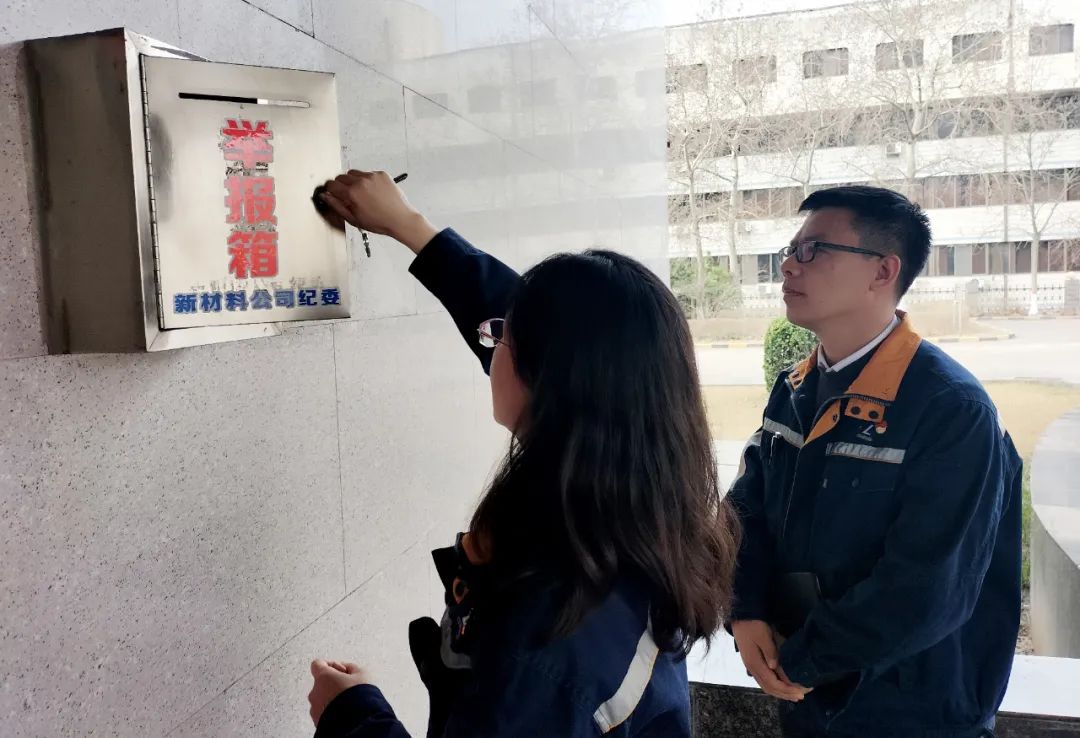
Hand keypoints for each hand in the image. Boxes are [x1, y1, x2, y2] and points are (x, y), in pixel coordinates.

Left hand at [308, 659, 370, 725]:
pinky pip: (324, 712)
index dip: (331, 665)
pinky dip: (332, 710)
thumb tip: (348, 670)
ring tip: (349, 702)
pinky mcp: (317, 721)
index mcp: (323, 677)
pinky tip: (345, 711)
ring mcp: (315, 708)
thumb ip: (351, 668)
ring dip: (333, 698)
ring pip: (322, 699)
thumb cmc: (359, 697)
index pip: (318, 664)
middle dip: (334, 683)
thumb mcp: (362, 674)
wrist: (357, 723)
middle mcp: (315, 692)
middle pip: (321, 683)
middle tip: (349, 687)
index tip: (342, 670)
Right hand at [319, 170, 437, 253]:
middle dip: (340, 185)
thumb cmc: (379, 222)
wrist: (400, 219)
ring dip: (353, 181)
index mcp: (352, 193)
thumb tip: (325, 196)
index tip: (332, 193)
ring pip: (353, 173)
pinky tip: (373, 192)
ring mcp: (372, 176)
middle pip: (341, 176)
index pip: (331, 184)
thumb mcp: (353, 219)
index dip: (330, 190)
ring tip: (361, 193)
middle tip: (348, 196)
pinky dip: (367, 180)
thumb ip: (336, 206)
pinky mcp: (381, 174)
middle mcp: (361, 181)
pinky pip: (368, 173)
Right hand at [731, 620, 810, 702]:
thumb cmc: (753, 625)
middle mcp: (752, 668)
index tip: (800, 693)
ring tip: (792, 695)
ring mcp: (751, 666)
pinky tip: (780, 685)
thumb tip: (774, 666)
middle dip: (784, 694)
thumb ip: (769, 650)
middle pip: (769, 687)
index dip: (786, 689)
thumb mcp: (763, 635)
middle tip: (800, 697)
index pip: (772, 682)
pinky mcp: (752, 663)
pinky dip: (773, 686)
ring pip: (765, 685)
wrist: (740, 617)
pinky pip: (763, 680)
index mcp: (755, 663)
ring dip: (779, 692)